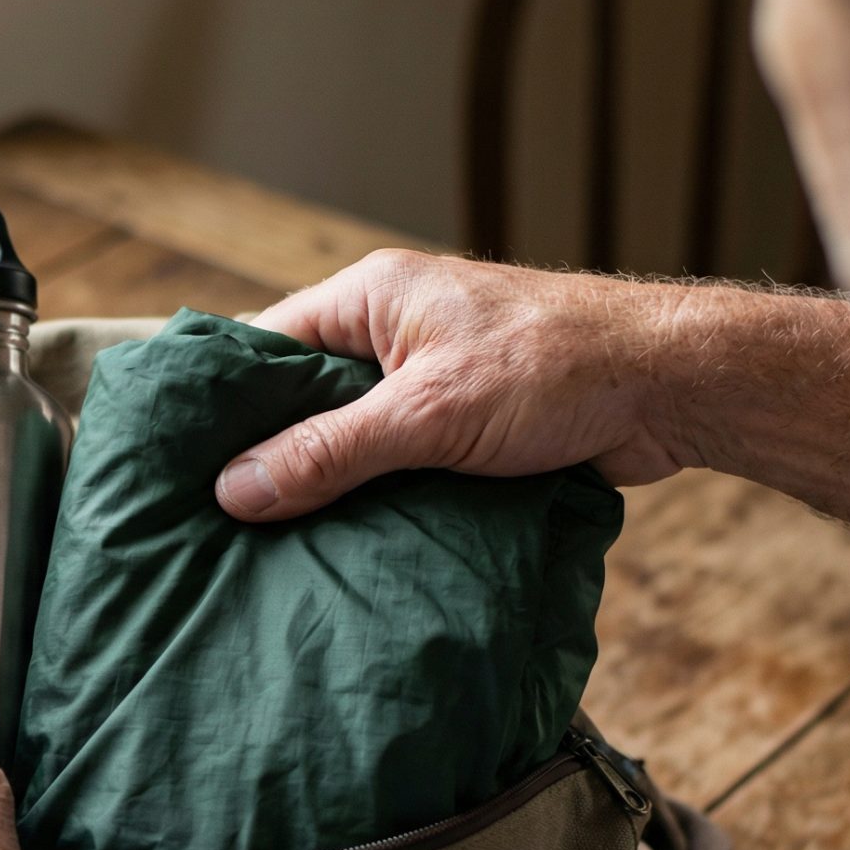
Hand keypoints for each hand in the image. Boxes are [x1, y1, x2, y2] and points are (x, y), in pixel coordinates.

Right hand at [219, 250, 705, 519]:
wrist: (670, 388)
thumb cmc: (555, 369)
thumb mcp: (428, 412)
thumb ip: (330, 451)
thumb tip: (234, 491)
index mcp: (370, 298)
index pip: (262, 346)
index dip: (220, 404)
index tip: (179, 467)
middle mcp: (393, 332)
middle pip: (300, 400)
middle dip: (270, 457)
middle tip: (218, 526)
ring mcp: (429, 381)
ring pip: (350, 440)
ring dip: (327, 489)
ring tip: (272, 551)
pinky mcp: (464, 428)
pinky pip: (396, 467)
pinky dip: (376, 503)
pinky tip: (346, 550)